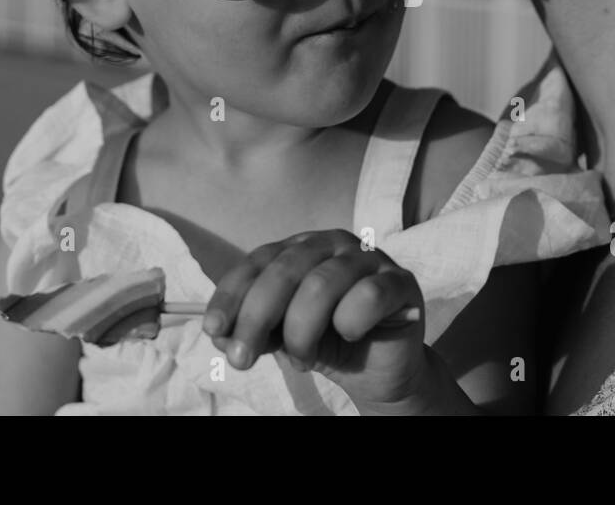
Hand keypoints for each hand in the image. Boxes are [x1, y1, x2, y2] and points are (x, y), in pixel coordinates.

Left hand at [203, 229, 438, 411]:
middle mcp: (333, 244)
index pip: (259, 261)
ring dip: (302, 332)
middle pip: (285, 270)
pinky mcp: (400, 282)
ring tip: (303, 359)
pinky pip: (367, 296)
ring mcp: (370, 259)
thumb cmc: (328, 343)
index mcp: (302, 248)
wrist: (381, 371)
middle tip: (241, 359)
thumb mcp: (281, 338)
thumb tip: (220, 334)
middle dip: (256, 318)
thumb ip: (252, 330)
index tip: (213, 329)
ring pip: (322, 284)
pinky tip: (348, 337)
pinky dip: (349, 323)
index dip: (232, 295)